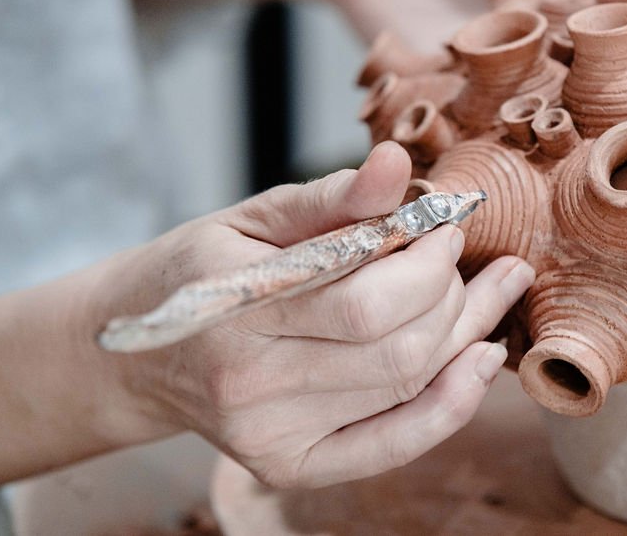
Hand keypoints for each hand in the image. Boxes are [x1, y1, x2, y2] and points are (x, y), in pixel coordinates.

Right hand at [115, 141, 533, 487]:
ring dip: (464, 335)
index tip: (445, 229)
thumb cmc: (198, 270)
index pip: (365, 303)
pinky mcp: (291, 466)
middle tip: (461, 258)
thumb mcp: (252, 218)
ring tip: (490, 291)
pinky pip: (393, 444)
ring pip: (407, 387)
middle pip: (398, 351)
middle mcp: (252, 388)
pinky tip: (482, 359)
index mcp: (238, 313)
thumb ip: (331, 197)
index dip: (427, 265)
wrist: (137, 354)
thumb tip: (399, 162)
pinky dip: (451, 404)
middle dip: (452, 296)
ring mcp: (272, 436)